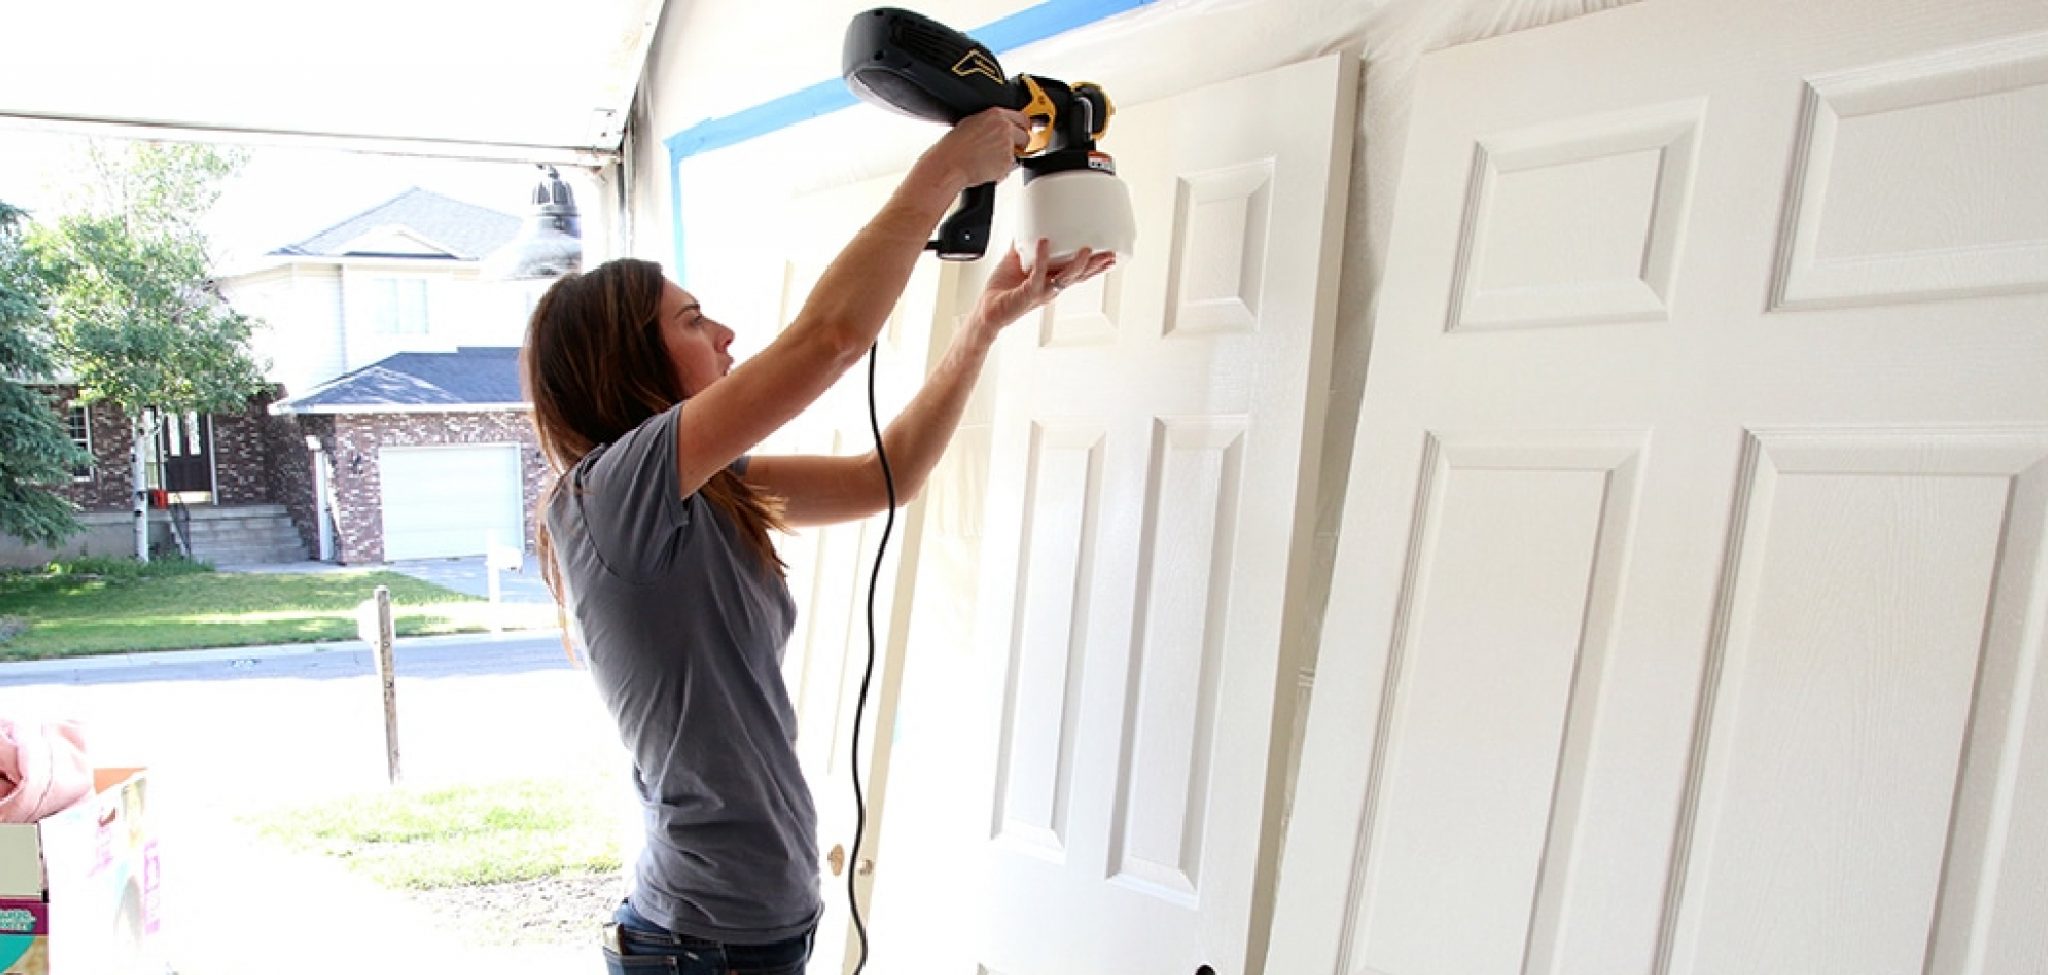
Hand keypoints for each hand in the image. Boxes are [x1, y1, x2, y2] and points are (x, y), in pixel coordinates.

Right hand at [922, 108, 1028, 188]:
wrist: (950, 164)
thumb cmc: (954, 147)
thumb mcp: (971, 122)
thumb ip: (990, 122)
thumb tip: (997, 126)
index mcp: (996, 115)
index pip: (1022, 117)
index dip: (1023, 127)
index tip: (1024, 131)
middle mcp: (1005, 128)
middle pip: (1025, 136)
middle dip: (1020, 144)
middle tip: (1008, 149)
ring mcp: (1008, 146)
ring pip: (1017, 154)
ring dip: (1008, 158)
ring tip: (989, 160)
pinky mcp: (1007, 163)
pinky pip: (1010, 168)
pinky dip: (1002, 170)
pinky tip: (987, 167)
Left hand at [969, 238, 1117, 335]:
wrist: (987, 310)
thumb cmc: (1002, 292)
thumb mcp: (1016, 261)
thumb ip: (1023, 245)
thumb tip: (1026, 226)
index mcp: (1051, 281)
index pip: (1077, 273)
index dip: (1094, 266)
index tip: (1108, 256)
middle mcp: (1050, 288)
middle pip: (1079, 276)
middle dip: (1096, 267)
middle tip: (1111, 255)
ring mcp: (1041, 291)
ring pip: (1065, 278)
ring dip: (1077, 265)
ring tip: (1087, 251)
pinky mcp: (1028, 293)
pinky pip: (1038, 275)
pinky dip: (1042, 259)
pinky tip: (1045, 244)